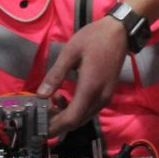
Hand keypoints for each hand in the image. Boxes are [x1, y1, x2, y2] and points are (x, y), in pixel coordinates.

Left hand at [36, 17, 127, 136]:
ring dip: (66, 115)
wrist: (119, 31)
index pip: (71, 119)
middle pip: (76, 123)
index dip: (54, 126)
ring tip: (53, 98)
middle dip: (57, 121)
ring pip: (83, 118)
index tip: (39, 122)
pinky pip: (89, 111)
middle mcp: (100, 98)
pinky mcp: (107, 94)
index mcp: (90, 88)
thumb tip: (40, 95)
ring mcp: (106, 97)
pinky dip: (76, 110)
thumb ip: (55, 75)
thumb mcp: (70, 52)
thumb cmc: (94, 38)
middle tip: (43, 107)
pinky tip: (67, 96)